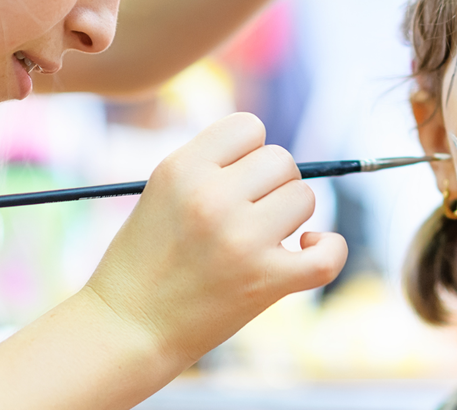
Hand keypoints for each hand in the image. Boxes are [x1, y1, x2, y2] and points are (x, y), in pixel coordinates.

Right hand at [83, 112, 346, 365]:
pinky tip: (308, 247)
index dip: (248, 152)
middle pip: (282, 160)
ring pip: (304, 197)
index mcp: (182, 168)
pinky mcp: (266, 281)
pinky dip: (330, 248)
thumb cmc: (146, 258)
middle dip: (271, 184)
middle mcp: (212, 197)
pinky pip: (328, 254)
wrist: (127, 329)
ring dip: (290, 216)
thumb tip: (274, 156)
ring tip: (260, 237)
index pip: (249, 127)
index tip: (235, 177)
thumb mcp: (164, 191)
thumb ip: (213, 164)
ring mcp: (241, 240)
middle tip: (246, 213)